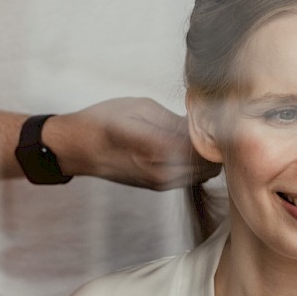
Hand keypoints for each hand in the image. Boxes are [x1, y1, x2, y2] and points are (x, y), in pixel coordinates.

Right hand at [45, 99, 220, 189]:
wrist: (76, 148)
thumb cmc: (103, 121)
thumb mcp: (141, 109)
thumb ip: (176, 120)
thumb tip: (206, 124)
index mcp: (157, 148)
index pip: (206, 147)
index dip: (219, 132)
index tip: (221, 116)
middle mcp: (161, 172)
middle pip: (211, 164)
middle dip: (216, 145)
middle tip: (214, 122)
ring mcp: (160, 183)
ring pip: (204, 173)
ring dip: (208, 155)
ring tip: (201, 131)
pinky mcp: (158, 186)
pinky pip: (191, 176)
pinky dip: (197, 163)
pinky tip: (189, 144)